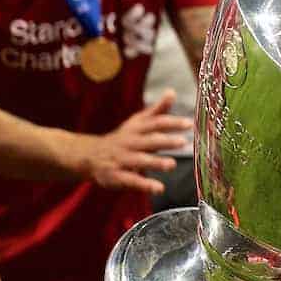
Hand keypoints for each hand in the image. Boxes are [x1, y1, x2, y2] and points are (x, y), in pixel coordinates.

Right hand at [74, 90, 191, 193]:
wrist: (90, 155)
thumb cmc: (124, 138)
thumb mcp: (138, 122)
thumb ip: (157, 110)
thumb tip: (172, 92)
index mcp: (137, 128)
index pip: (156, 123)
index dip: (172, 123)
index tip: (189, 123)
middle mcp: (129, 142)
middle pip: (148, 140)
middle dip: (165, 141)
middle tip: (183, 142)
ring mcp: (122, 159)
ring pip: (139, 160)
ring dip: (155, 163)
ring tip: (172, 164)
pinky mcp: (116, 176)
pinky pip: (131, 180)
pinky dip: (145, 185)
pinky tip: (159, 188)